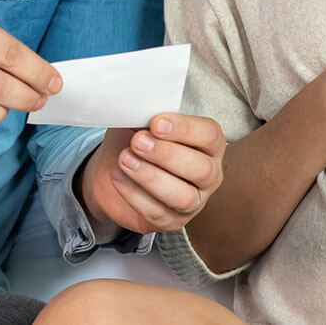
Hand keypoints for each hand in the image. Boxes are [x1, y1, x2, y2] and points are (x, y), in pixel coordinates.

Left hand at [81, 113, 226, 236]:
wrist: (115, 167)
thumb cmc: (136, 138)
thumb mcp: (141, 119)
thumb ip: (147, 112)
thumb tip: (141, 104)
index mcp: (209, 143)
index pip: (209, 135)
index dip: (185, 129)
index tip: (156, 123)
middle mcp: (209, 174)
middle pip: (201, 169)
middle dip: (166, 155)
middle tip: (138, 142)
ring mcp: (194, 201)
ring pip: (182, 196)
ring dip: (150, 177)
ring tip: (125, 159)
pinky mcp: (173, 222)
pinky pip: (157, 213)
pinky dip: (134, 194)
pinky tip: (118, 176)